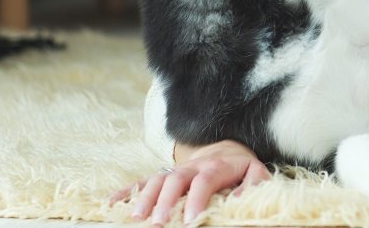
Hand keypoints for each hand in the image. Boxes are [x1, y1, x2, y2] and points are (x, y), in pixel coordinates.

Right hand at [108, 139, 270, 225]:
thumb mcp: (255, 172)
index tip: (191, 220)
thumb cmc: (240, 168)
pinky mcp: (163, 175)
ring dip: (145, 198)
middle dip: (165, 202)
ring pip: (156, 180)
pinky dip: (127, 191)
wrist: (225, 149)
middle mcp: (192, 166)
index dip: (197, 199)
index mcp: (215, 166)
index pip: (204, 180)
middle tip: (159, 224)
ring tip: (137, 218)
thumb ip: (254, 185)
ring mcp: (175, 170)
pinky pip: (142, 181)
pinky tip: (113, 204)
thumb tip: (242, 201)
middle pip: (175, 180)